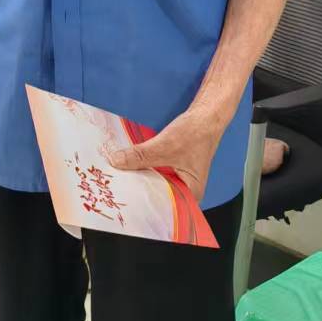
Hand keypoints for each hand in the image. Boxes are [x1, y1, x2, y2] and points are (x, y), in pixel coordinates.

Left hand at [106, 110, 225, 198]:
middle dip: (138, 189)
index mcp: (191, 194)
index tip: (122, 195)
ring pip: (154, 184)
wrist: (206, 115)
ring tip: (120, 178)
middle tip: (116, 186)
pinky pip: (155, 174)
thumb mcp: (165, 145)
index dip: (142, 200)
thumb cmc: (195, 133)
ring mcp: (180, 180)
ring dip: (140, 178)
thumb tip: (115, 162)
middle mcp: (186, 191)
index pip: (162, 205)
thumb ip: (140, 155)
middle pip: (157, 195)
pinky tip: (130, 167)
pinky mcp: (173, 169)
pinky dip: (144, 169)